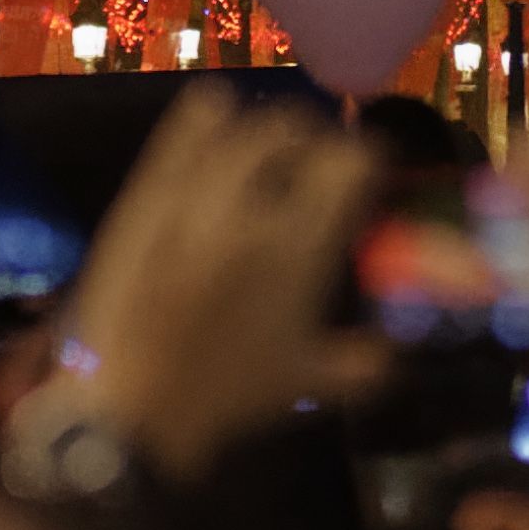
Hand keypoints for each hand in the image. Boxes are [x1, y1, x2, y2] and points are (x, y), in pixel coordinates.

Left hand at [49, 90, 388, 479]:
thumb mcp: (306, 383)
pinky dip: (204, 118)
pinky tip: (217, 118)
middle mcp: (249, 210)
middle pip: (296, 131)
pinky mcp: (145, 199)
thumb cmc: (224, 398)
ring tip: (270, 150)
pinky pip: (180, 135)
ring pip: (240, 126)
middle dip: (317, 138)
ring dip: (266, 132)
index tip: (370, 173)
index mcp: (298, 248)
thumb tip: (399, 351)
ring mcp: (190, 200)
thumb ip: (365, 362)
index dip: (369, 158)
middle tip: (319, 161)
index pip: (350, 161)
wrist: (129, 411)